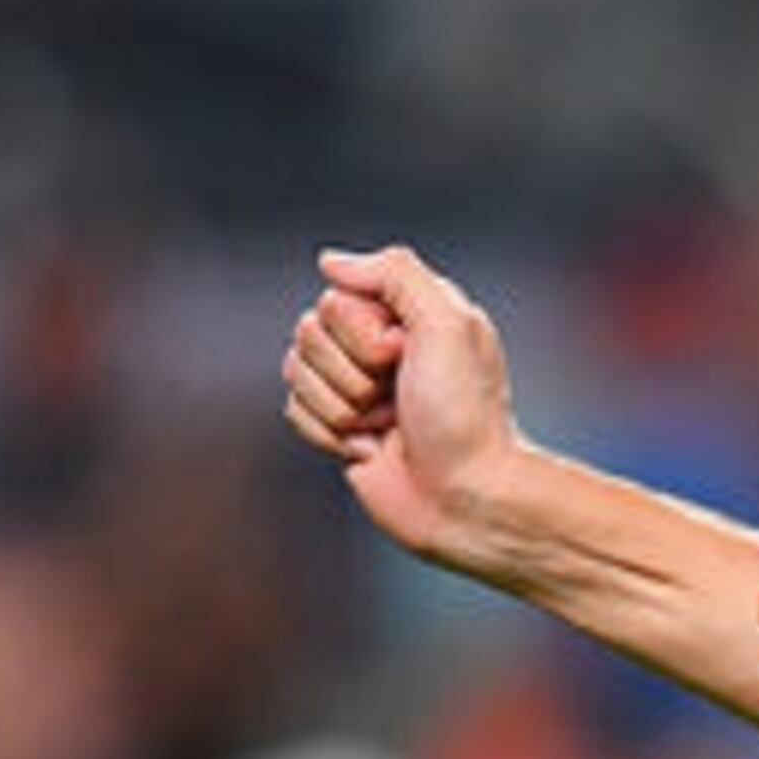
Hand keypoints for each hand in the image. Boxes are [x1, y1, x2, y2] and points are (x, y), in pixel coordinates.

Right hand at [283, 245, 523, 560]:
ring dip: (339, 406)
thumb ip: (394, 273)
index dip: (361, 333)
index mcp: (409, 310)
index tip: (402, 356)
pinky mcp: (337, 425)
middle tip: (397, 397)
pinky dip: (327, 432)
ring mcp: (356, 384)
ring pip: (294, 371)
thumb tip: (330, 261)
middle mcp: (379, 342)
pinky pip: (294, 410)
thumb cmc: (464, 412)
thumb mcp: (446, 323)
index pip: (337, 298)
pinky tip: (370, 448)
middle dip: (349, 373)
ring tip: (386, 425)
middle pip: (308, 332)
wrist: (464, 497)